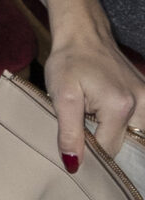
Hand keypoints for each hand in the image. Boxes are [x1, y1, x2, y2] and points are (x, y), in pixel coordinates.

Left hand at [44, 30, 138, 171]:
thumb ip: (69, 132)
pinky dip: (123, 125)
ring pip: (134, 136)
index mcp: (120, 107)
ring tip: (93, 116)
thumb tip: (74, 164)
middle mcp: (142, 104)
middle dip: (102, 141)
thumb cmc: (69, 62)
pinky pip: (138, 123)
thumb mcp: (62, 96)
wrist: (84, 34)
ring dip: (113, 133)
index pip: (109, 151)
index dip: (89, 153)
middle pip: (124, 144)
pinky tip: (104, 114)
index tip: (74, 145)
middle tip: (84, 125)